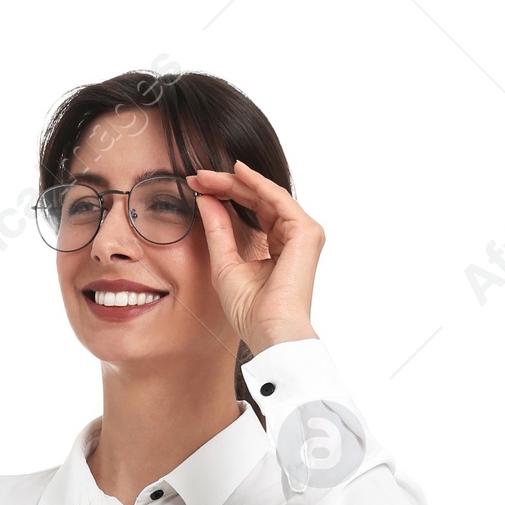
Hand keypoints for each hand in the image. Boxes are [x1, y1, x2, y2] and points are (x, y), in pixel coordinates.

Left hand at [189, 160, 324, 353]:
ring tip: (208, 175)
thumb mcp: (225, 264)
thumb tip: (206, 199)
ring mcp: (302, 234)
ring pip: (266, 195)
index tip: (197, 188)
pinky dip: (257, 184)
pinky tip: (237, 172)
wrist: (269, 332)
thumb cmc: (250, 311)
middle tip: (198, 176)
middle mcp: (293, 238)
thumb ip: (218, 230)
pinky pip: (277, 198)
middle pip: (258, 200)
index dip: (225, 196)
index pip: (252, 211)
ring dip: (236, 182)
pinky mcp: (306, 232)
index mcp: (278, 248)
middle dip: (227, 185)